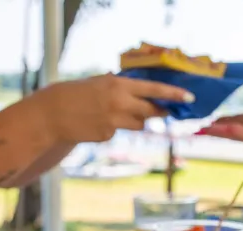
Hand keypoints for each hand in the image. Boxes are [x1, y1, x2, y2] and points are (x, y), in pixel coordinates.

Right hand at [35, 73, 193, 144]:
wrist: (53, 114)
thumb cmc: (77, 94)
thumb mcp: (101, 83)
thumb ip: (123, 88)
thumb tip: (146, 95)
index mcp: (119, 85)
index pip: (154, 89)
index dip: (174, 94)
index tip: (189, 98)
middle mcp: (120, 103)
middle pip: (151, 111)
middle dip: (160, 111)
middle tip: (166, 111)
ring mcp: (115, 121)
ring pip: (139, 124)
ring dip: (136, 120)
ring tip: (115, 113)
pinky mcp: (108, 135)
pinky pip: (120, 132)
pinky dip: (114, 128)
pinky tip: (97, 124)